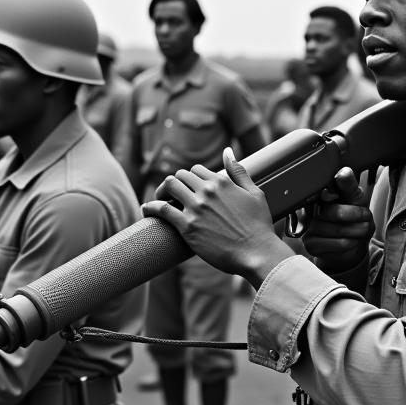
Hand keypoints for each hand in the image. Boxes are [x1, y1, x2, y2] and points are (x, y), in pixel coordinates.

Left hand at [142, 148, 292, 286]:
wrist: (256, 253)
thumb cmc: (259, 226)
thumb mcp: (254, 193)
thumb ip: (239, 171)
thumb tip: (228, 151)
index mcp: (222, 181)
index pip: (196, 170)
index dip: (190, 177)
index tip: (188, 187)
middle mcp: (207, 191)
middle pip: (180, 176)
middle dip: (174, 182)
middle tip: (171, 194)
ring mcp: (196, 208)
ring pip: (168, 186)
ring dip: (160, 191)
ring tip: (158, 199)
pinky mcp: (187, 226)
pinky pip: (162, 209)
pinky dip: (151, 207)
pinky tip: (146, 209)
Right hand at [302, 167, 373, 272]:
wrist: (351, 245)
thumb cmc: (352, 219)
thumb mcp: (355, 199)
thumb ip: (349, 186)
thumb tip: (343, 172)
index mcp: (319, 195)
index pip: (324, 192)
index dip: (334, 195)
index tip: (341, 197)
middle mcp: (310, 211)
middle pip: (335, 212)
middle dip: (356, 215)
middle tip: (366, 217)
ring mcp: (309, 228)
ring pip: (337, 229)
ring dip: (356, 230)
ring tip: (362, 229)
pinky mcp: (311, 245)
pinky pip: (335, 243)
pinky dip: (350, 243)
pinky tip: (352, 241)